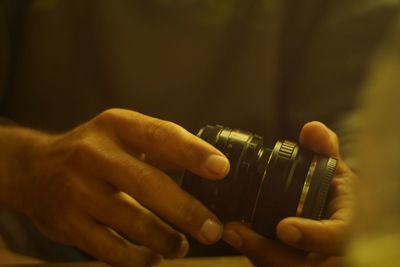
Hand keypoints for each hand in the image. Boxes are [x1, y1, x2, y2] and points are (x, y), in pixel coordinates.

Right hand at [0, 109, 229, 265]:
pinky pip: (109, 249)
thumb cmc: (93, 152)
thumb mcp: (122, 136)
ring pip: (131, 221)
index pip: (160, 135)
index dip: (192, 152)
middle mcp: (93, 154)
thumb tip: (213, 168)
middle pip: (147, 183)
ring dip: (165, 239)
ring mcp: (76, 189)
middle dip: (186, 210)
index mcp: (115, 126)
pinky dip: (137, 258)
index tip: (221, 169)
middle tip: (213, 230)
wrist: (33, 169)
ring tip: (182, 245)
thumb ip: (163, 148)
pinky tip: (154, 257)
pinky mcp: (66, 223)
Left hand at [222, 121, 355, 265]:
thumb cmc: (335, 196)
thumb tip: (313, 129)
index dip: (314, 235)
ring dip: (256, 254)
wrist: (337, 219)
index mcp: (349, 226)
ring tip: (231, 233)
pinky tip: (237, 238)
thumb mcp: (335, 172)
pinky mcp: (296, 265)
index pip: (340, 238)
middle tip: (235, 231)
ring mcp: (317, 263)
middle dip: (268, 251)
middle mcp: (336, 252)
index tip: (285, 228)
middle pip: (304, 264)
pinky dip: (257, 256)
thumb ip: (324, 151)